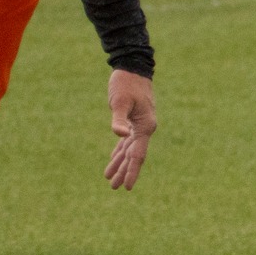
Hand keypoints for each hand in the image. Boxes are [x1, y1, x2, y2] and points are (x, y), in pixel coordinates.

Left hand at [103, 69, 155, 189]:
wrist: (133, 67)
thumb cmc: (126, 84)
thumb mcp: (120, 101)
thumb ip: (119, 119)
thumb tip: (119, 135)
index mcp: (145, 126)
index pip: (138, 154)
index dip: (132, 171)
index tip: (128, 187)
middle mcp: (144, 128)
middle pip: (134, 155)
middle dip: (124, 171)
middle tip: (114, 187)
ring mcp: (139, 125)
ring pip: (129, 149)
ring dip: (120, 163)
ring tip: (110, 179)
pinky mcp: (132, 120)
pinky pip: (127, 140)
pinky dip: (120, 150)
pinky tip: (114, 158)